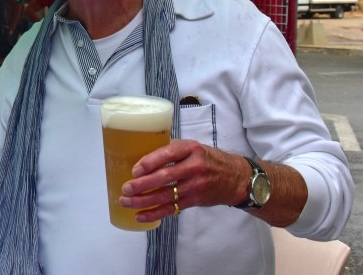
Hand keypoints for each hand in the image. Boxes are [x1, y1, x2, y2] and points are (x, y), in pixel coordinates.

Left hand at [119, 139, 246, 222]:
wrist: (236, 178)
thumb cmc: (208, 159)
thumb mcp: (193, 147)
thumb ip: (171, 149)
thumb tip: (142, 155)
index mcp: (191, 149)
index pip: (168, 154)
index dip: (150, 162)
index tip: (135, 170)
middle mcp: (194, 167)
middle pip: (165, 177)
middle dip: (142, 185)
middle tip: (126, 189)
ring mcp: (195, 186)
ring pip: (166, 195)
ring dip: (144, 201)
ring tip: (126, 202)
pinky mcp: (195, 201)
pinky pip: (171, 209)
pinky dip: (155, 213)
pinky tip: (140, 215)